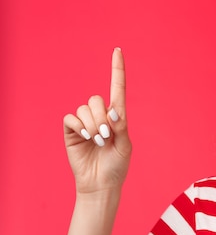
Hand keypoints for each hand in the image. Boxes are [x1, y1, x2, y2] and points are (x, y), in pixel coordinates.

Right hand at [63, 48, 131, 193]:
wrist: (101, 183)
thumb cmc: (117, 165)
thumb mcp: (125, 145)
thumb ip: (121, 126)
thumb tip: (113, 111)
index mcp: (117, 117)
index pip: (117, 88)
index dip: (117, 69)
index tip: (117, 50)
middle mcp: (100, 116)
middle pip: (96, 99)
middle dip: (102, 118)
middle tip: (106, 137)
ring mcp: (84, 123)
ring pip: (84, 109)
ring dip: (92, 125)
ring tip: (98, 141)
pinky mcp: (71, 131)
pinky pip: (71, 118)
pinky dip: (79, 127)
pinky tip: (85, 138)